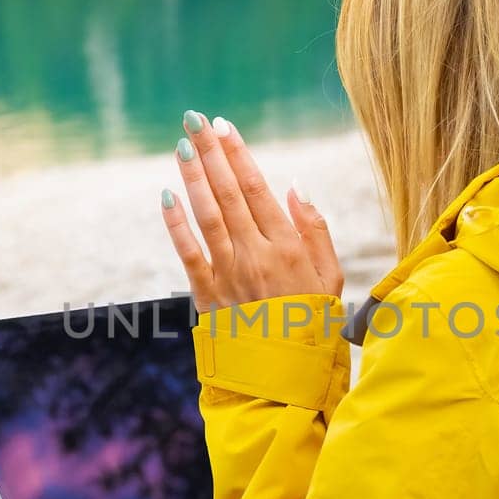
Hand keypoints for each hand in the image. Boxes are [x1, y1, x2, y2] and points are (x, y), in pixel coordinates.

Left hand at [161, 111, 342, 312]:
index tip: (224, 125)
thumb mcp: (331, 277)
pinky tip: (166, 197)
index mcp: (289, 248)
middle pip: (228, 193)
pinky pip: (188, 253)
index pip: (257, 189)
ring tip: (181, 146)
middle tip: (194, 120)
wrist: (286, 379)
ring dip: (192, 178)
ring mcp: (229, 275)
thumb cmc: (313, 324)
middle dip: (210, 153)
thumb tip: (293, 186)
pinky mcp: (207, 296)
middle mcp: (256, 256)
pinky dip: (175, 224)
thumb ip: (316, 230)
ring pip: (207, 216)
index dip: (238, 154)